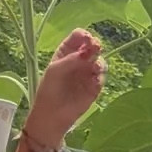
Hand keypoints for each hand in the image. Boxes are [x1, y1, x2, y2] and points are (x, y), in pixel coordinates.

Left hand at [27, 30, 104, 144]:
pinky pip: (102, 77)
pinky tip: (94, 80)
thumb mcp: (55, 70)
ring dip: (99, 61)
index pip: (79, 37)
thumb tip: (89, 51)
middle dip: (95, 45)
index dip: (84, 35)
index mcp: (66, 52)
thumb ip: (72, 59)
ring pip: (100, 61)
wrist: (52, 116)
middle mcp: (79, 60)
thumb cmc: (49, 90)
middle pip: (92, 46)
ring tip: (94, 68)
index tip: (86, 39)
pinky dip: (100, 76)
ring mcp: (88, 73)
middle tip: (95, 48)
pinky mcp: (95, 86)